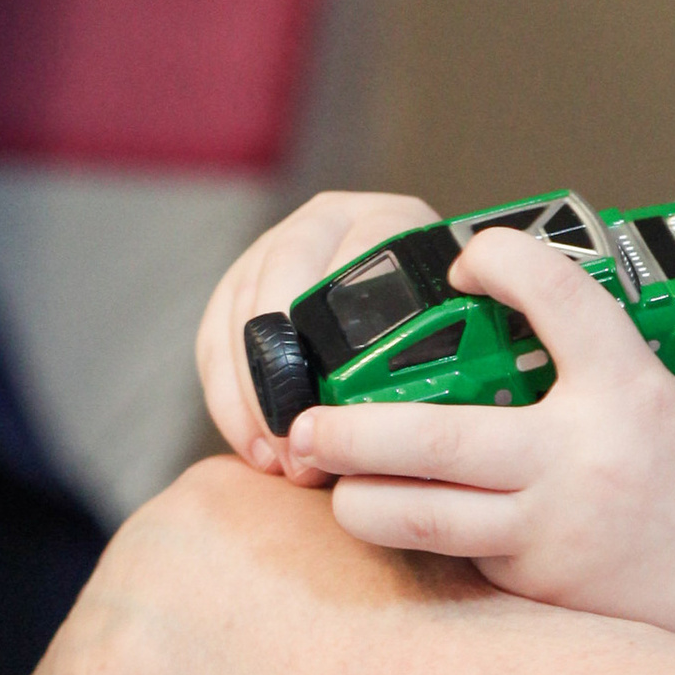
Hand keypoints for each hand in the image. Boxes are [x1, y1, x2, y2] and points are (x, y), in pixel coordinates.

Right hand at [198, 190, 438, 475]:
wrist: (415, 302)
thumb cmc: (449, 327)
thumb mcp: (459, 330)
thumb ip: (443, 358)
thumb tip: (408, 417)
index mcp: (390, 220)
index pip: (357, 263)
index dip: (341, 338)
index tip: (336, 403)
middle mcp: (328, 220)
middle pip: (283, 280)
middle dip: (284, 368)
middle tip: (297, 435)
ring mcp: (275, 245)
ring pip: (240, 314)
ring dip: (253, 395)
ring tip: (278, 454)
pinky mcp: (237, 283)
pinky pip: (214, 339)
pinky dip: (229, 397)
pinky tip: (255, 443)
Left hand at [293, 225, 674, 657]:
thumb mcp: (671, 410)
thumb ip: (600, 381)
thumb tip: (518, 341)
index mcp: (631, 390)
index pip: (556, 294)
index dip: (504, 261)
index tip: (470, 259)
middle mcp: (583, 456)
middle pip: (432, 434)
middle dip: (351, 428)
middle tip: (310, 421)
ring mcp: (554, 530)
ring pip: (417, 514)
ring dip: (358, 497)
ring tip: (333, 482)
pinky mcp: (540, 589)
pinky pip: (458, 555)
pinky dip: (424, 536)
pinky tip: (408, 524)